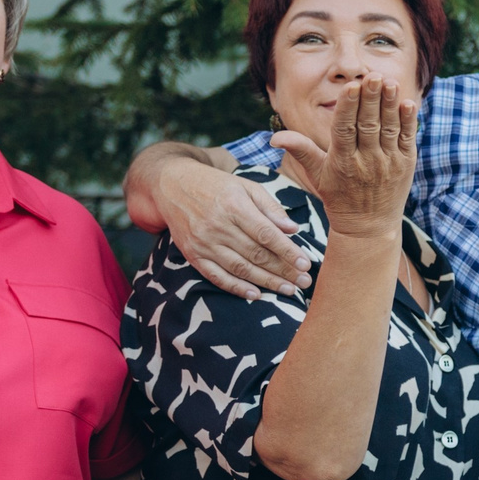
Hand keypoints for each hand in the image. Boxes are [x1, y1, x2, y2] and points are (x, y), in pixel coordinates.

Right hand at [161, 162, 314, 299]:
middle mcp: (217, 226)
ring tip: (289, 290)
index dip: (287, 251)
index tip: (306, 264)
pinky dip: (236, 288)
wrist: (172, 185)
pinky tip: (256, 295)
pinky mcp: (192, 255)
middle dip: (283, 271)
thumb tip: (293, 229)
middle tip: (305, 283)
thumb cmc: (216, 185)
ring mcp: (203, 243)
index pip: (266, 234)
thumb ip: (270, 208)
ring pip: (240, 268)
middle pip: (256, 254)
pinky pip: (216, 276)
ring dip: (267, 282)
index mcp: (234, 206)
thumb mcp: (246, 187)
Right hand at [275, 80, 417, 242]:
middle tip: (374, 76)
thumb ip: (300, 150)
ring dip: (390, 104)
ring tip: (390, 81)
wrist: (369, 226)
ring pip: (389, 129)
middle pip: (368, 125)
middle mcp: (366, 161)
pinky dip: (408, 121)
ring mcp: (388, 162)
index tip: (351, 86)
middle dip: (371, 99)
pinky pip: (407, 139)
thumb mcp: (316, 175)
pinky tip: (407, 102)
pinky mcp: (406, 164)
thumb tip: (273, 138)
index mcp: (342, 161)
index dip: (348, 107)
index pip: (344, 129)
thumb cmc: (338, 196)